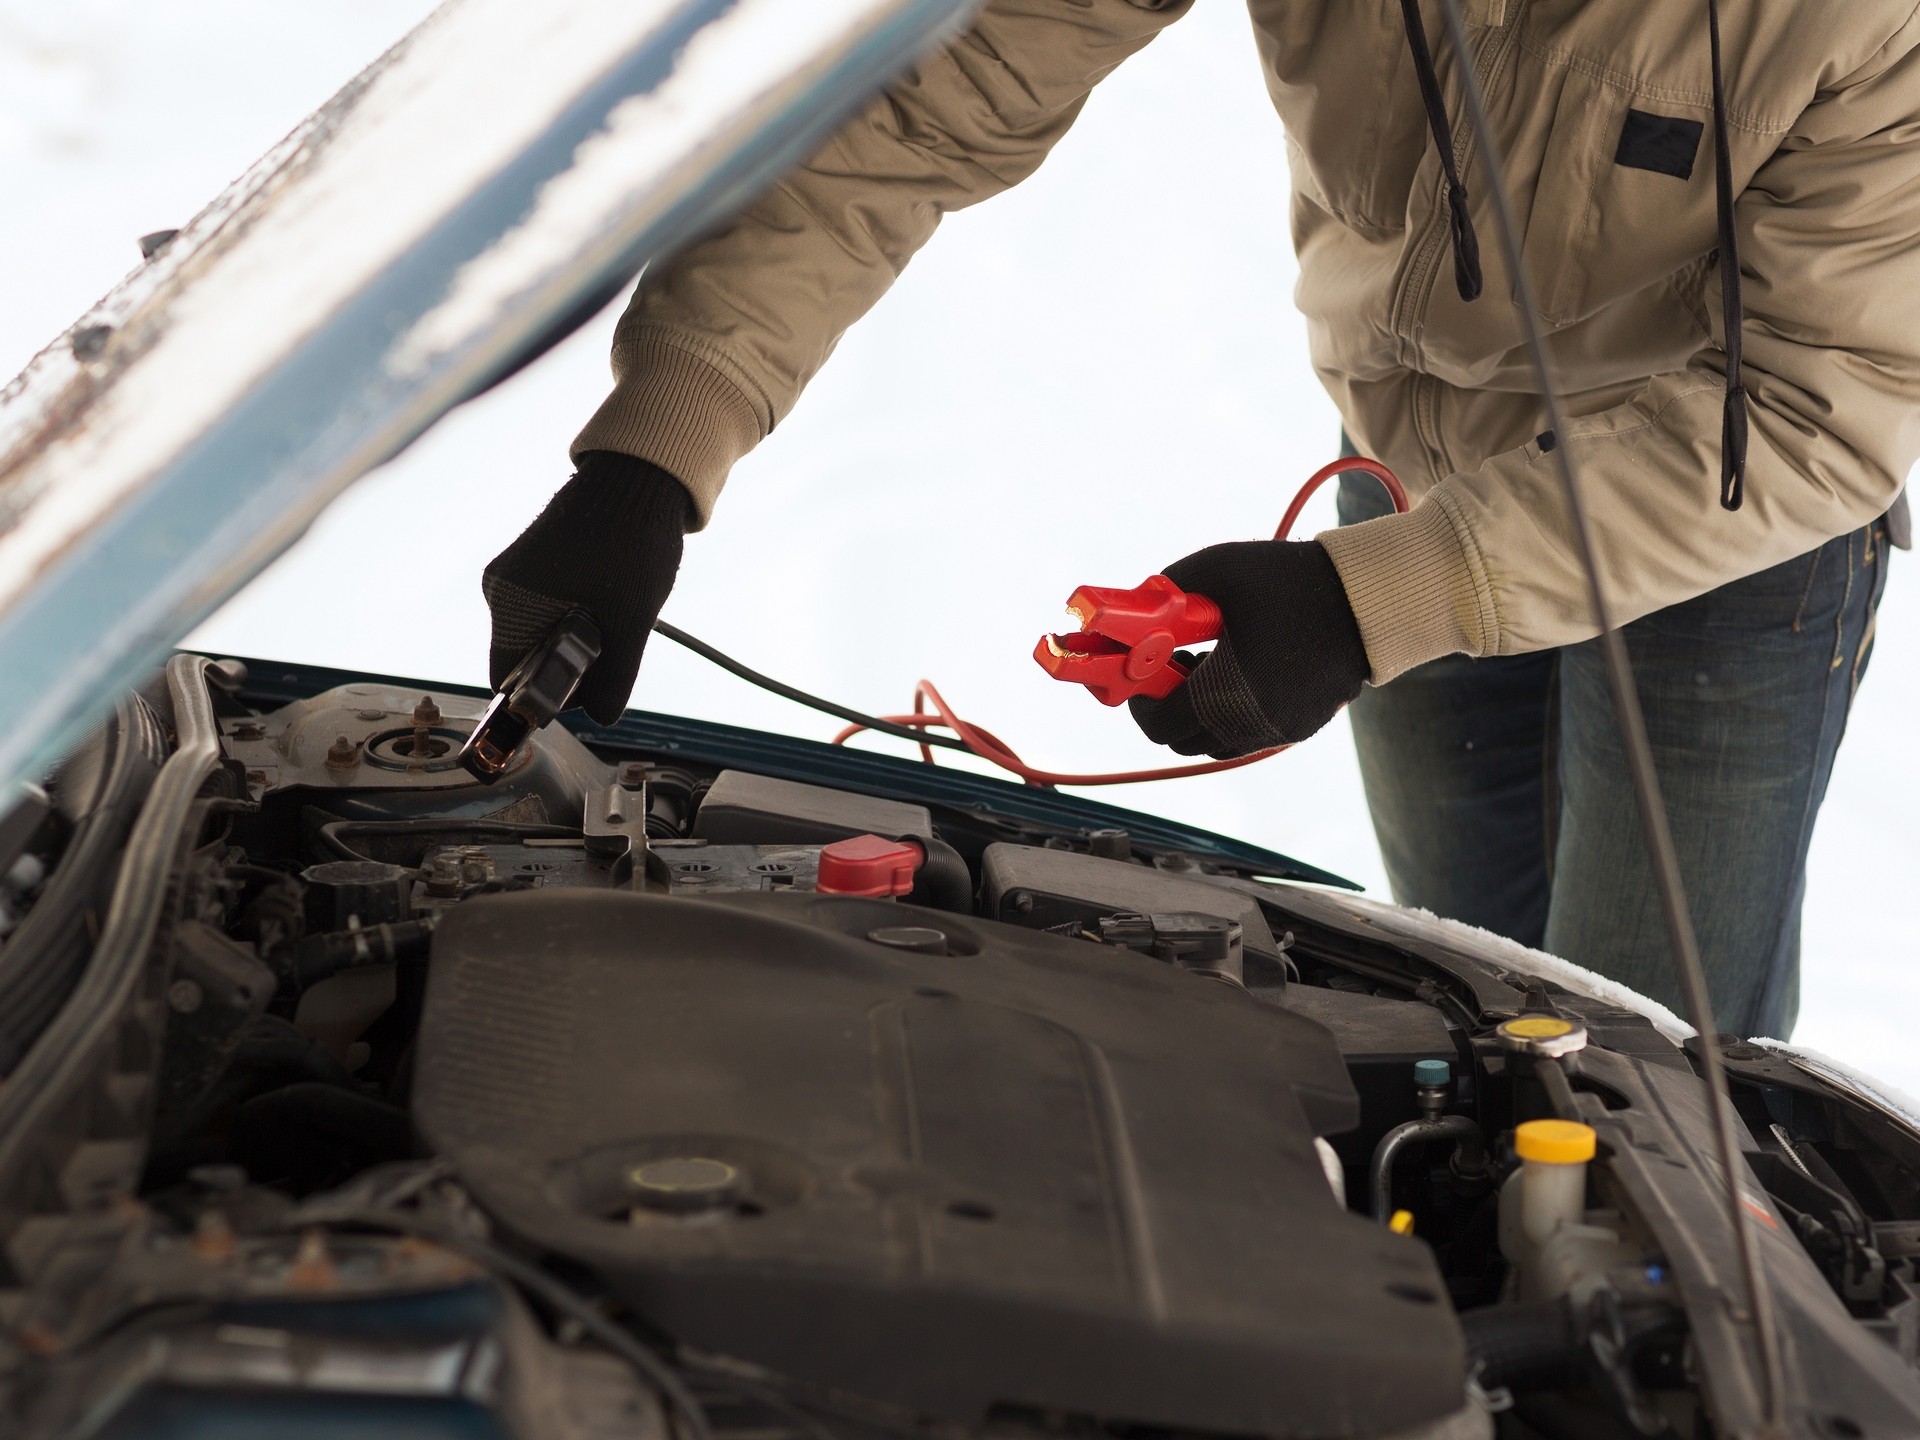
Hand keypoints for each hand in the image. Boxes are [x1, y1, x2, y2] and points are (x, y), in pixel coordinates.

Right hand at [482, 451, 690, 723]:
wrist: (641, 473)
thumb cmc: (634, 543)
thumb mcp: (631, 622)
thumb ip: (615, 678)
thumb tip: (601, 719)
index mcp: (511, 604)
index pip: (506, 680)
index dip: (544, 696)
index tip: (585, 687)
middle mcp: (501, 588)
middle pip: (524, 659)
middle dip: (566, 665)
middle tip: (612, 643)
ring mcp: (515, 571)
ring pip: (539, 634)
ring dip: (576, 639)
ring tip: (615, 610)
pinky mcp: (533, 559)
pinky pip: (547, 608)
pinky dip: (577, 615)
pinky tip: (609, 594)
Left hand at [1127, 539, 1368, 756]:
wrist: (1365, 598)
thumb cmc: (1291, 581)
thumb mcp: (1217, 570)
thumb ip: (1165, 592)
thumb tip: (1132, 610)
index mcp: (1224, 693)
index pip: (1159, 725)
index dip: (1140, 702)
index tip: (1142, 674)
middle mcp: (1250, 724)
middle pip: (1183, 739)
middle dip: (1168, 705)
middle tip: (1173, 665)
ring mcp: (1279, 730)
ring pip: (1215, 741)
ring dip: (1198, 712)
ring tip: (1209, 664)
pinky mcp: (1300, 727)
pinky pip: (1248, 735)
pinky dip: (1231, 714)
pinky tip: (1241, 670)